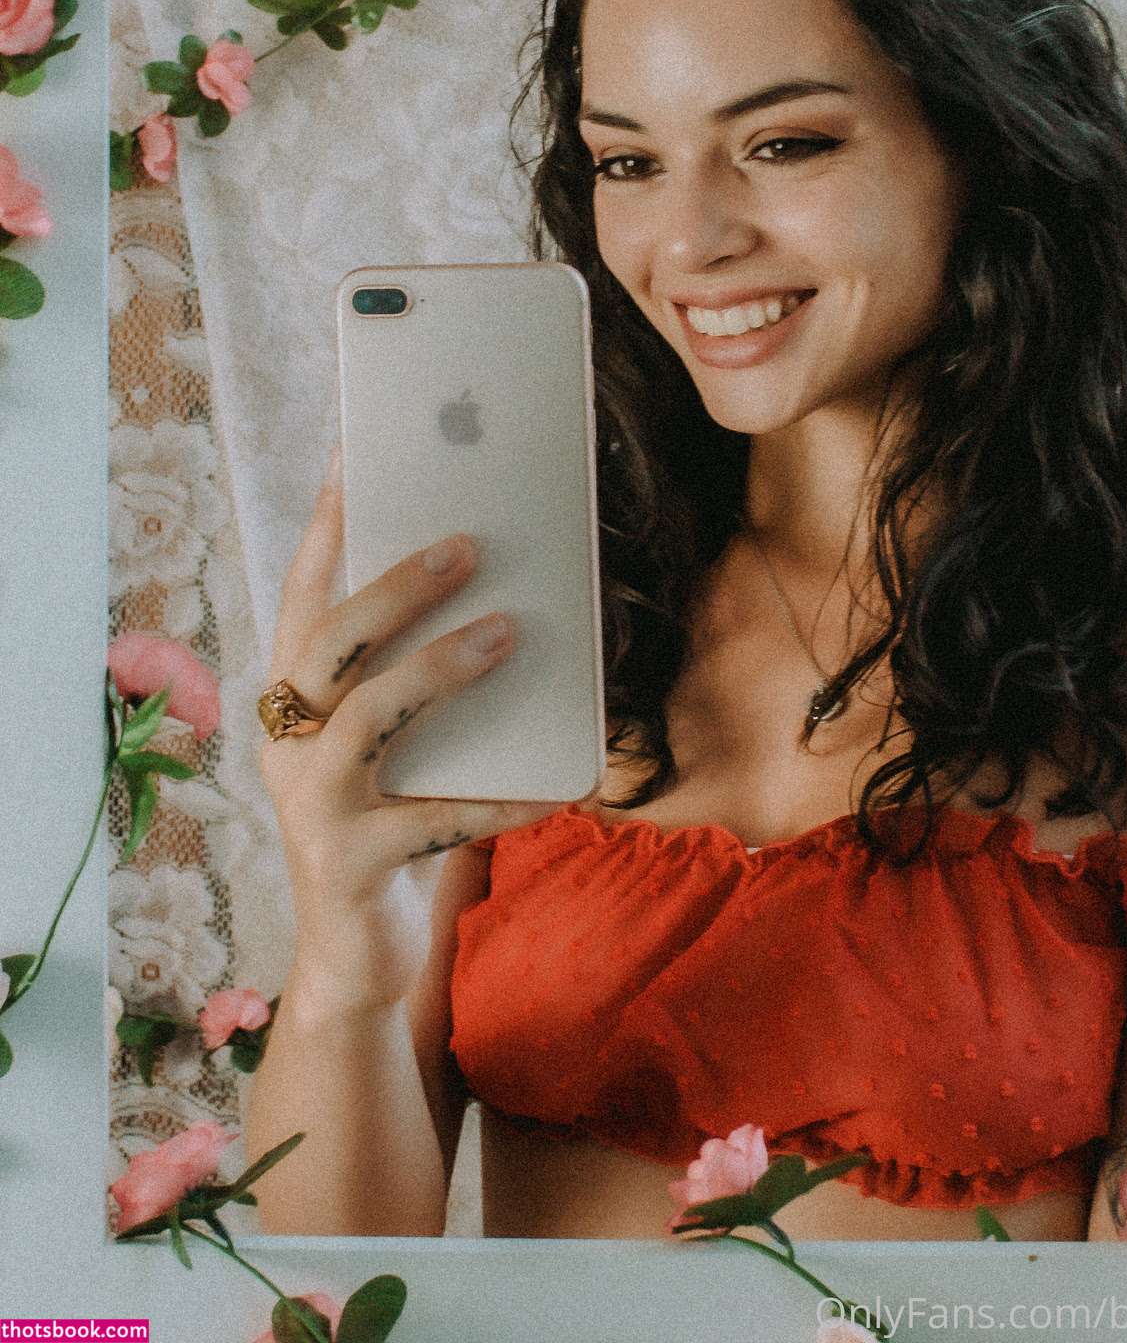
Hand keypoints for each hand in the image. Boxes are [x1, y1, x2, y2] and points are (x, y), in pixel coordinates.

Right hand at [258, 445, 567, 996]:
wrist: (354, 958)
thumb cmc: (390, 821)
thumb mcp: (396, 745)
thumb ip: (418, 680)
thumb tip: (508, 597)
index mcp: (292, 699)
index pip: (303, 595)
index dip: (325, 525)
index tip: (352, 453)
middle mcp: (288, 742)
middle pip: (332, 644)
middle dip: (398, 586)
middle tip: (468, 542)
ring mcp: (311, 805)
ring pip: (369, 716)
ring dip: (441, 667)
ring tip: (508, 632)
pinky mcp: (350, 865)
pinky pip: (432, 821)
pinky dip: (496, 801)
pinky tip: (554, 790)